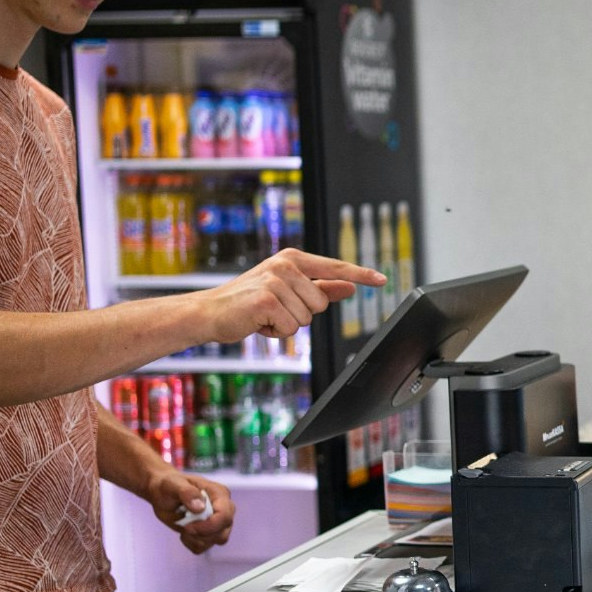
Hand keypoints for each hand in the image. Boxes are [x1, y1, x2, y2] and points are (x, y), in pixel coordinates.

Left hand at [143, 470, 235, 554]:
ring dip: (197, 539)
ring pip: (217, 540)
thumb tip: (200, 507)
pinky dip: (192, 544)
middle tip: (184, 526)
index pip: (225, 515)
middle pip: (223, 531)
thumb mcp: (173, 485)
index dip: (209, 525)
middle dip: (202, 533)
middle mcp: (223, 508)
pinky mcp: (209, 533)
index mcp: (219, 494)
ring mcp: (218, 522)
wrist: (162, 493)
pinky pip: (205, 547)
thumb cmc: (169, 486)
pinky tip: (184, 533)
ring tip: (183, 527)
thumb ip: (187, 492)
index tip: (188, 527)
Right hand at [196, 249, 384, 342]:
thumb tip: (351, 286)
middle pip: (321, 303)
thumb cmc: (249, 302)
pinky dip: (277, 333)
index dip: (360, 274)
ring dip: (288, 324)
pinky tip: (259, 323)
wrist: (209, 312)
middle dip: (301, 314)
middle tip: (275, 310)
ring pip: (308, 317)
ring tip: (265, 316)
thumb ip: (321, 288)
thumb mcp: (287, 291)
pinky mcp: (266, 300)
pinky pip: (292, 327)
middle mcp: (284, 265)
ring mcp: (274, 280)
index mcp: (292, 259)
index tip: (382, 279)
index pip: (334, 267)